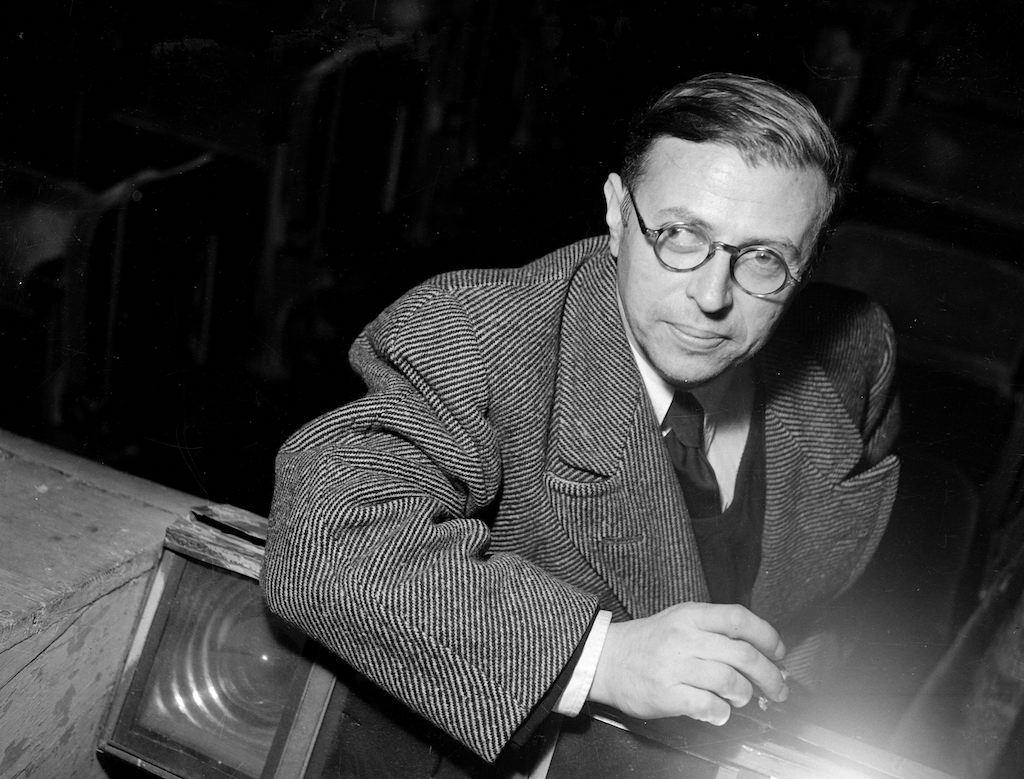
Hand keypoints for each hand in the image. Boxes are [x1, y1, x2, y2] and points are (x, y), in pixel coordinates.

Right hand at [588, 602, 787, 724]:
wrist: (607, 659)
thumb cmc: (649, 642)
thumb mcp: (680, 621)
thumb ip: (714, 631)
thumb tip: (759, 652)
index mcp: (690, 616)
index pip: (739, 619)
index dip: (767, 636)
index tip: (778, 652)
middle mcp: (684, 638)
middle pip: (743, 654)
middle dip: (770, 676)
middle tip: (777, 688)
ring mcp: (674, 666)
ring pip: (730, 681)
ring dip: (744, 694)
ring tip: (739, 698)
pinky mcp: (665, 693)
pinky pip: (708, 705)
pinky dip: (721, 712)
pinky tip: (718, 712)